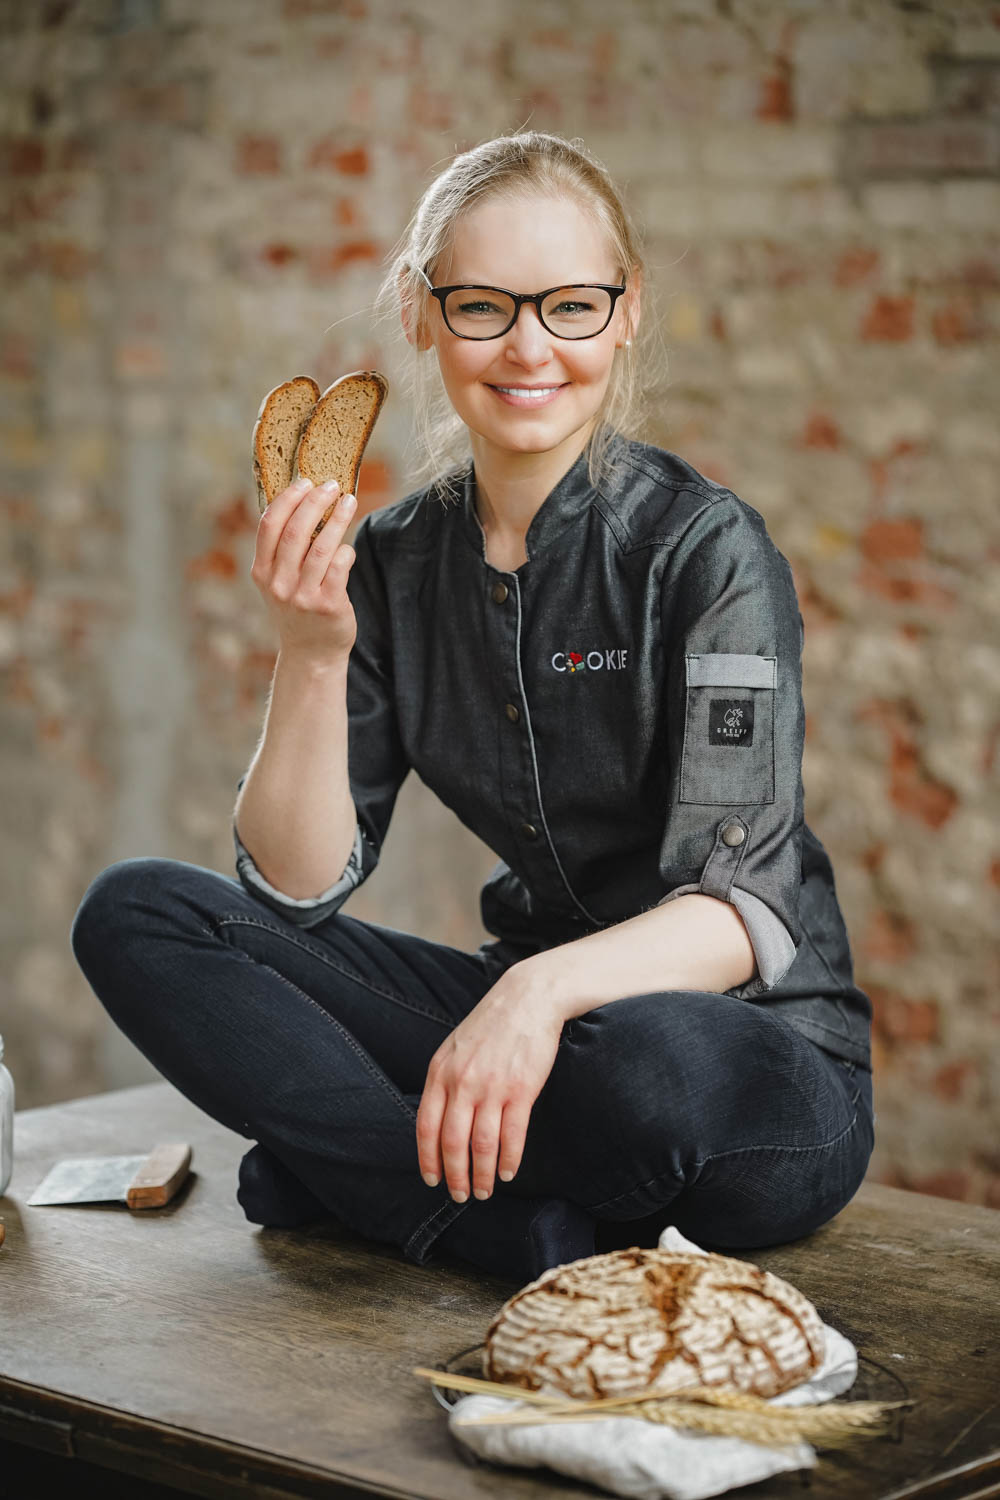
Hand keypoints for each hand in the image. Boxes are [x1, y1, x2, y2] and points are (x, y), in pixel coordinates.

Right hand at [250, 477, 358, 660]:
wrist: (312, 653)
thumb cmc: (298, 608)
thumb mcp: (278, 581)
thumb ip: (282, 550)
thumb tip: (301, 501)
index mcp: (261, 572)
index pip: (269, 525)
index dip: (287, 499)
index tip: (305, 482)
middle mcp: (278, 584)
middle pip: (296, 531)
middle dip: (315, 502)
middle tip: (331, 485)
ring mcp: (302, 596)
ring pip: (321, 547)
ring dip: (337, 519)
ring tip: (349, 501)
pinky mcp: (328, 605)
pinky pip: (340, 567)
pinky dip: (346, 552)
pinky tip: (349, 547)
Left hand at [415, 966, 563, 1201]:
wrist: (527, 998)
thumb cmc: (491, 1025)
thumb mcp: (455, 1048)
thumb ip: (444, 1080)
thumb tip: (438, 1121)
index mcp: (440, 1072)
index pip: (426, 1126)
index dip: (428, 1158)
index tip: (432, 1180)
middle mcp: (462, 1082)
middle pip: (452, 1142)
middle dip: (455, 1175)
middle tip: (461, 1195)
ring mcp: (492, 1087)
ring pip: (482, 1145)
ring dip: (482, 1175)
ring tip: (485, 1191)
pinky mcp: (521, 1090)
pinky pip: (512, 1135)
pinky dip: (509, 1159)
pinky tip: (507, 1172)